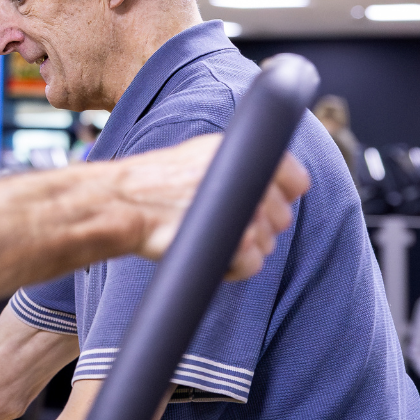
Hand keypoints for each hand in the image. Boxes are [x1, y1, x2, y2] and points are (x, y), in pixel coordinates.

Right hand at [106, 135, 309, 280]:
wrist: (123, 202)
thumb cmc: (157, 182)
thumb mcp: (200, 153)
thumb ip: (239, 162)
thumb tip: (273, 183)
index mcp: (244, 151)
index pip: (297, 180)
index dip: (280, 195)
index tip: (257, 203)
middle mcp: (248, 178)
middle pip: (283, 217)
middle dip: (259, 225)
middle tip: (221, 223)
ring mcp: (244, 211)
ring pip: (268, 244)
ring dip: (243, 248)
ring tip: (208, 237)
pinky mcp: (234, 242)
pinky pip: (253, 265)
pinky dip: (233, 268)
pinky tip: (210, 255)